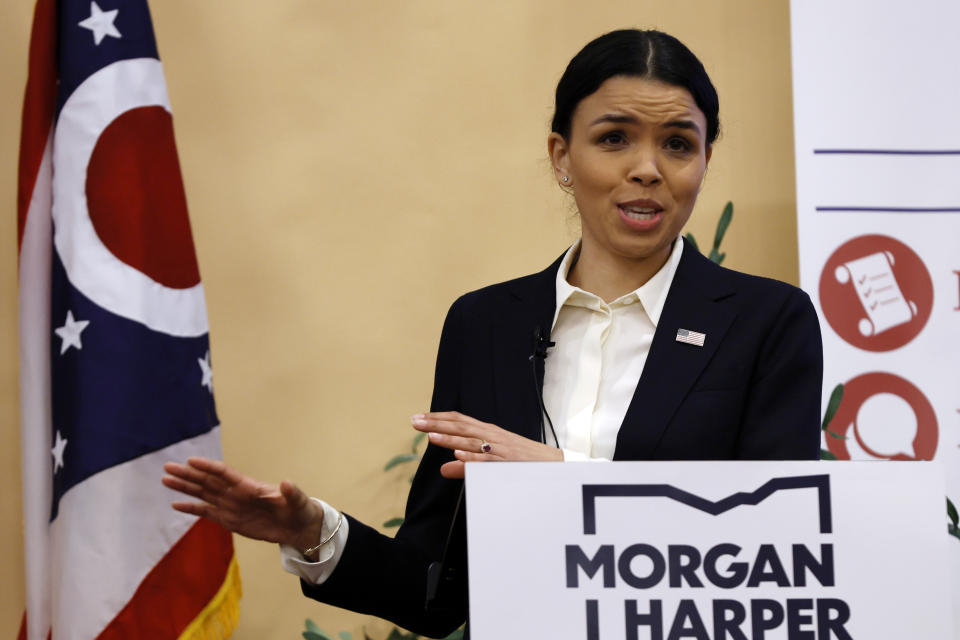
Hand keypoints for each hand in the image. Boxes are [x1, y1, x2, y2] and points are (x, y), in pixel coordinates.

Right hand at [162, 457, 323, 552]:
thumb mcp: (298, 501)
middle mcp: (236, 494)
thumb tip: (286, 483)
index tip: (191, 460)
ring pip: (203, 494)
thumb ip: (291, 493)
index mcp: (250, 486)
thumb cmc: (299, 510)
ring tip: (165, 480)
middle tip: (167, 467)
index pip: (225, 474)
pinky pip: (206, 513)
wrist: (298, 527)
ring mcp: (231, 506)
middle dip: (188, 474)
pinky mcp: (230, 520)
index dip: (208, 467)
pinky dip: (191, 509)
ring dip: (185, 487)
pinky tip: (175, 505)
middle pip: (207, 481)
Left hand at [411, 411, 562, 478]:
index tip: (419, 419)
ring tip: (431, 435)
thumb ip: (468, 463)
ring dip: (450, 437)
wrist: (553, 464)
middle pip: (460, 426)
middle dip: (437, 423)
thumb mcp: (492, 459)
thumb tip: (444, 468)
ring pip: (471, 441)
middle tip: (415, 421)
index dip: (438, 419)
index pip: (459, 421)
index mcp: (487, 432)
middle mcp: (491, 436)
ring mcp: (498, 448)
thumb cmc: (522, 460)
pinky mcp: (506, 462)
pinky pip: (486, 459)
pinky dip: (472, 456)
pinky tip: (458, 454)